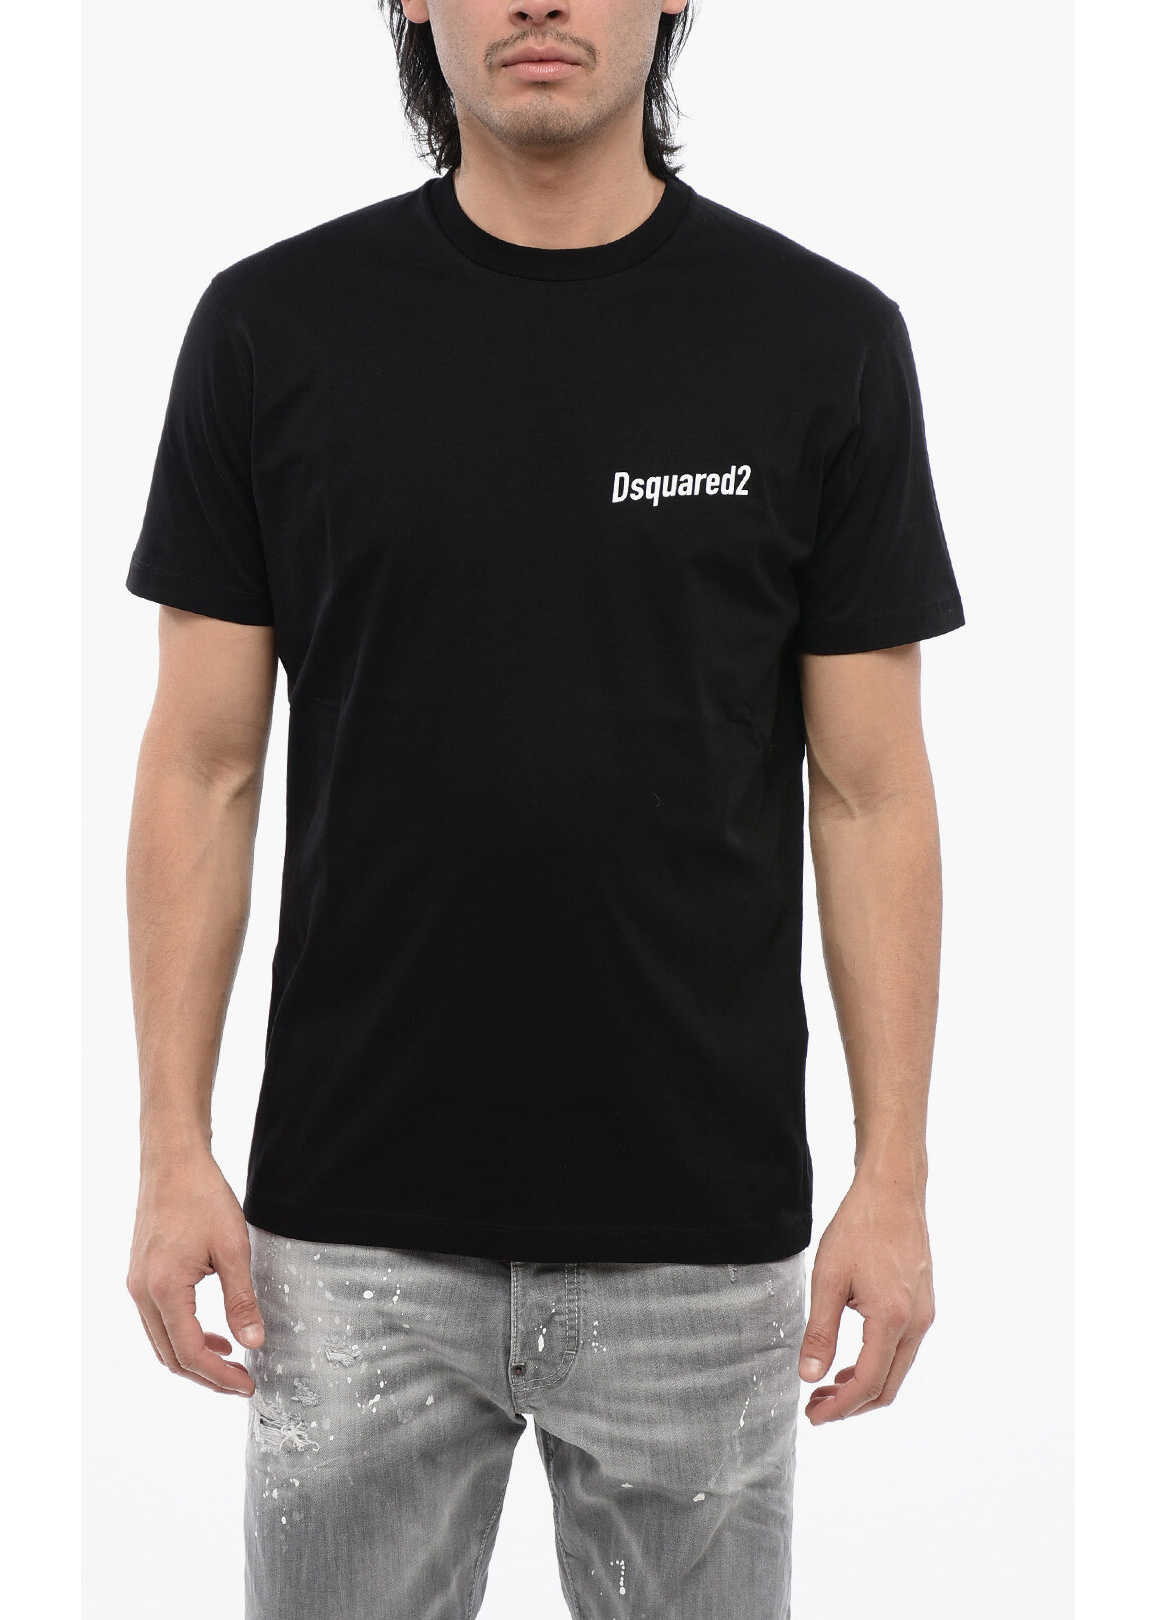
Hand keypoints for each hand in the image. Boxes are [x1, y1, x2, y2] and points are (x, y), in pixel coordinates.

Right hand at [126, 1149, 264, 1395]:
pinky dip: (183, 1335)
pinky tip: (212, 1333)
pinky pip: (158, 1320)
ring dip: (193, 1358)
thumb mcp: (233, 1248)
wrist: (172, 1160)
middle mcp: (142, 1293)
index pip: (189, 1353)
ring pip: (162, 1341)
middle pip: (170, 1356)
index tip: (247, 1385)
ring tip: (231, 1361)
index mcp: (163, 1289)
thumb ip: (241, 1299)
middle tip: (242, 1382)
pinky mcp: (140, 1275)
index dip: (219, 1376)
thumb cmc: (202, 1196)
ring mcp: (137, 1285)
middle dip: (206, 1376)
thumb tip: (254, 1342)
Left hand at [798, 1169, 934, 1422]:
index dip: (840, 1408)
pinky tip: (849, 1360)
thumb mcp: (828, 1278)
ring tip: (827, 1386)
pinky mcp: (922, 1304)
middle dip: (851, 1404)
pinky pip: (902, 1349)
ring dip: (864, 1386)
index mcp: (892, 1319)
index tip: (813, 1416)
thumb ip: (820, 1331)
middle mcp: (916, 1323)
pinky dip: (877, 1364)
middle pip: (888, 1386)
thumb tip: (809, 1377)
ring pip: (896, 1369)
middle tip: (815, 1407)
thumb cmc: (859, 1228)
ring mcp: (924, 1314)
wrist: (892, 1191)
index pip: (868, 1383)